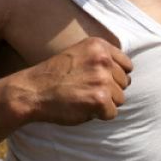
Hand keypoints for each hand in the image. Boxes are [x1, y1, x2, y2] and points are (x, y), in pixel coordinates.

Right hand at [14, 36, 132, 124]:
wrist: (32, 91)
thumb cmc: (54, 76)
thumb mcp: (78, 54)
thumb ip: (100, 58)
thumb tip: (127, 74)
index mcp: (99, 45)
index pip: (127, 65)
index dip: (114, 76)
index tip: (97, 80)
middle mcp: (103, 59)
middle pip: (124, 83)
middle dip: (109, 90)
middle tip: (85, 90)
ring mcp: (102, 79)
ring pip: (120, 99)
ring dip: (104, 103)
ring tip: (82, 97)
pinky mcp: (100, 99)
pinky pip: (111, 113)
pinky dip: (98, 115)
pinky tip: (81, 107)